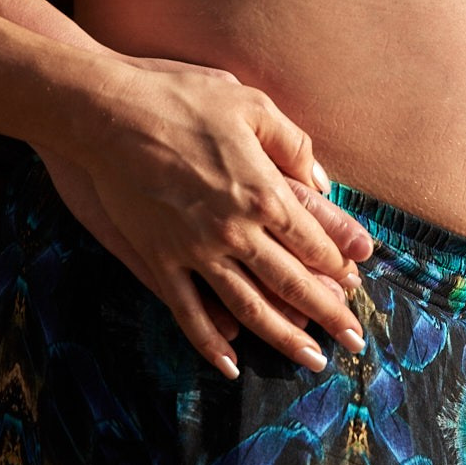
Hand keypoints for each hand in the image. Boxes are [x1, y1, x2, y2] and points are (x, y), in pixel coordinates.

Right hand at [44, 54, 374, 378]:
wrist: (108, 113)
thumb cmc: (181, 99)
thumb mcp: (251, 104)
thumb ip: (292, 142)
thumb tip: (321, 179)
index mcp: (265, 192)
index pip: (314, 242)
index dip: (340, 268)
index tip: (357, 288)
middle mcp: (236, 230)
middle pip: (292, 284)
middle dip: (328, 316)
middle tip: (354, 344)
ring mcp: (196, 250)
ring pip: (249, 308)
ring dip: (283, 339)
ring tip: (311, 361)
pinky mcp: (158, 259)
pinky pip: (188, 311)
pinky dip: (210, 342)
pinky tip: (231, 364)